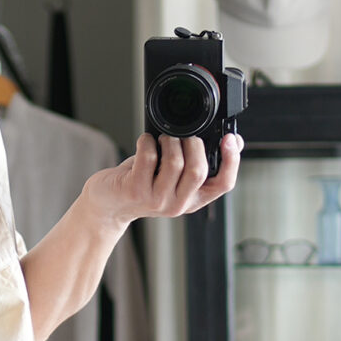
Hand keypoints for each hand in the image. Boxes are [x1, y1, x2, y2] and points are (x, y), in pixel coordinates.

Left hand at [90, 130, 241, 228]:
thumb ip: (198, 162)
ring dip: (170, 140)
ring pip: (175, 162)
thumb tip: (233, 141)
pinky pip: (148, 157)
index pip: (224, 183)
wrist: (108, 204)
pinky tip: (145, 141)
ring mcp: (156, 200)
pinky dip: (147, 141)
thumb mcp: (175, 177)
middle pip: (199, 170)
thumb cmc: (142, 184)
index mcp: (194, 199)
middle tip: (182, 136)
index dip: (231, 160)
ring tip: (162, 138)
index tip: (229, 139)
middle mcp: (178, 204)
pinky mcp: (135, 190)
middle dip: (193, 143)